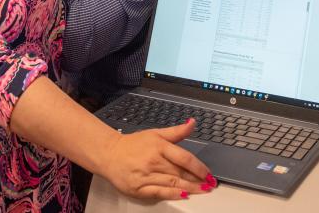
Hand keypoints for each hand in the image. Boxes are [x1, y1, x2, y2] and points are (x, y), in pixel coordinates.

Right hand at [98, 118, 216, 199]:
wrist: (109, 154)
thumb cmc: (133, 144)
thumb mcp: (156, 133)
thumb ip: (176, 132)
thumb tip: (192, 123)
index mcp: (159, 146)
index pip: (184, 158)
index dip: (199, 167)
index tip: (208, 173)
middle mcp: (153, 161)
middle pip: (181, 173)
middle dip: (197, 180)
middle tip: (210, 184)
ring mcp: (146, 176)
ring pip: (173, 184)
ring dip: (190, 189)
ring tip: (202, 190)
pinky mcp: (139, 188)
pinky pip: (160, 193)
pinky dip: (173, 195)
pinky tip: (184, 195)